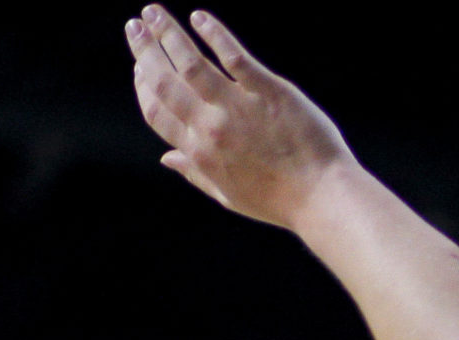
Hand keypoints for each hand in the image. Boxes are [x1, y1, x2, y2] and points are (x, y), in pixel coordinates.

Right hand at [127, 7, 352, 227]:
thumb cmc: (280, 201)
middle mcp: (211, 128)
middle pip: (165, 83)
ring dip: (168, 34)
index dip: (142, 85)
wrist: (324, 198)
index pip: (156, 112)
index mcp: (198, 153)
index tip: (139, 66)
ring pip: (191, 64)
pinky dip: (215, 34)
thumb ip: (195, 174)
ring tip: (153, 12)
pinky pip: (234, 57)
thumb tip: (165, 159)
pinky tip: (200, 17)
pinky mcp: (269, 92)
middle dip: (145, 51)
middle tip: (134, 26)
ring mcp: (238, 108)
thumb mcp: (229, 196)